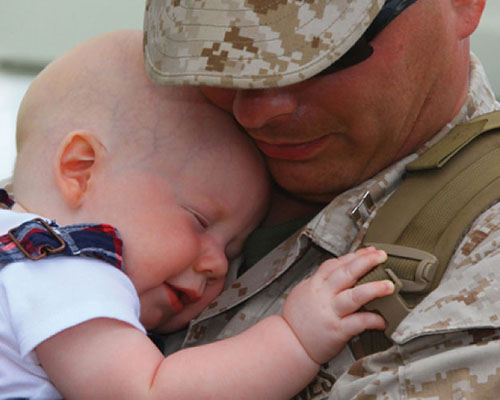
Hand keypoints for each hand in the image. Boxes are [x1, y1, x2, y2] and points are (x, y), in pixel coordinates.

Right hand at [282, 247, 393, 364]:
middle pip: (346, 273)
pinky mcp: (337, 331)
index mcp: (315, 284)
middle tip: (381, 256)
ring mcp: (331, 313)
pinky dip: (372, 320)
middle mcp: (324, 296)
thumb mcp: (303, 292)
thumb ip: (321, 281)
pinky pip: (358, 322)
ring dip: (373, 289)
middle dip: (365, 262)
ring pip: (354, 296)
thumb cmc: (297, 320)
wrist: (289, 344)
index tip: (369, 251)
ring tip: (389, 285)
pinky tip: (383, 319)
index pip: (336, 264)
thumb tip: (338, 270)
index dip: (354, 256)